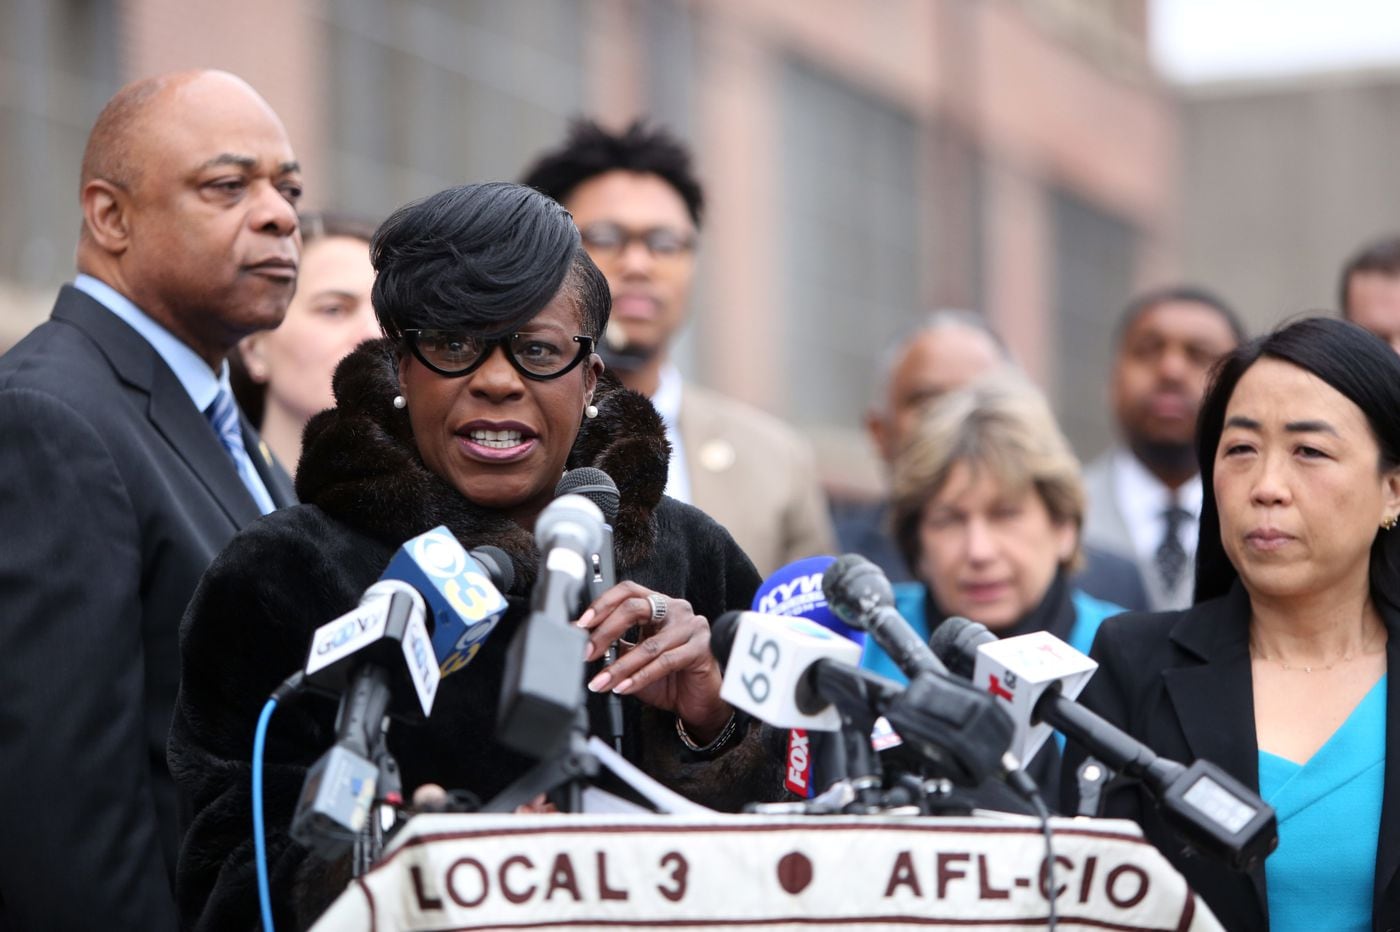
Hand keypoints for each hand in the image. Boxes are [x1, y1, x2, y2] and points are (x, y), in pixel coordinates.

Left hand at [576, 581, 731, 742]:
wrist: (697, 701)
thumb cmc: (669, 678)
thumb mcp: (635, 658)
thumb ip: (615, 646)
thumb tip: (583, 641)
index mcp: (659, 604)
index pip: (627, 591)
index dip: (602, 605)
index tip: (581, 624)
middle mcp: (676, 610)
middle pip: (634, 608)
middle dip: (605, 632)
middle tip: (587, 653)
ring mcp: (691, 627)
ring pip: (647, 644)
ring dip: (619, 667)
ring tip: (601, 682)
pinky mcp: (701, 649)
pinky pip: (664, 662)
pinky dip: (639, 677)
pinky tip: (624, 687)